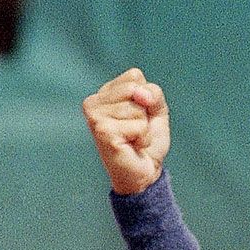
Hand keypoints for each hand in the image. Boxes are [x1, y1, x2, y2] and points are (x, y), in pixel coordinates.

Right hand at [82, 67, 170, 194]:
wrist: (144, 173)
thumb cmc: (146, 141)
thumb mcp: (156, 110)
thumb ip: (153, 93)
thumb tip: (140, 94)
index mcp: (104, 93)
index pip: (134, 76)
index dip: (146, 97)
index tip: (138, 117)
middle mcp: (93, 102)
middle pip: (136, 88)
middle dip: (145, 112)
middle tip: (135, 130)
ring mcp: (95, 117)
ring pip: (138, 107)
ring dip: (143, 128)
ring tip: (132, 140)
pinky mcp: (102, 131)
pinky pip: (139, 125)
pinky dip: (142, 138)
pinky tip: (131, 147)